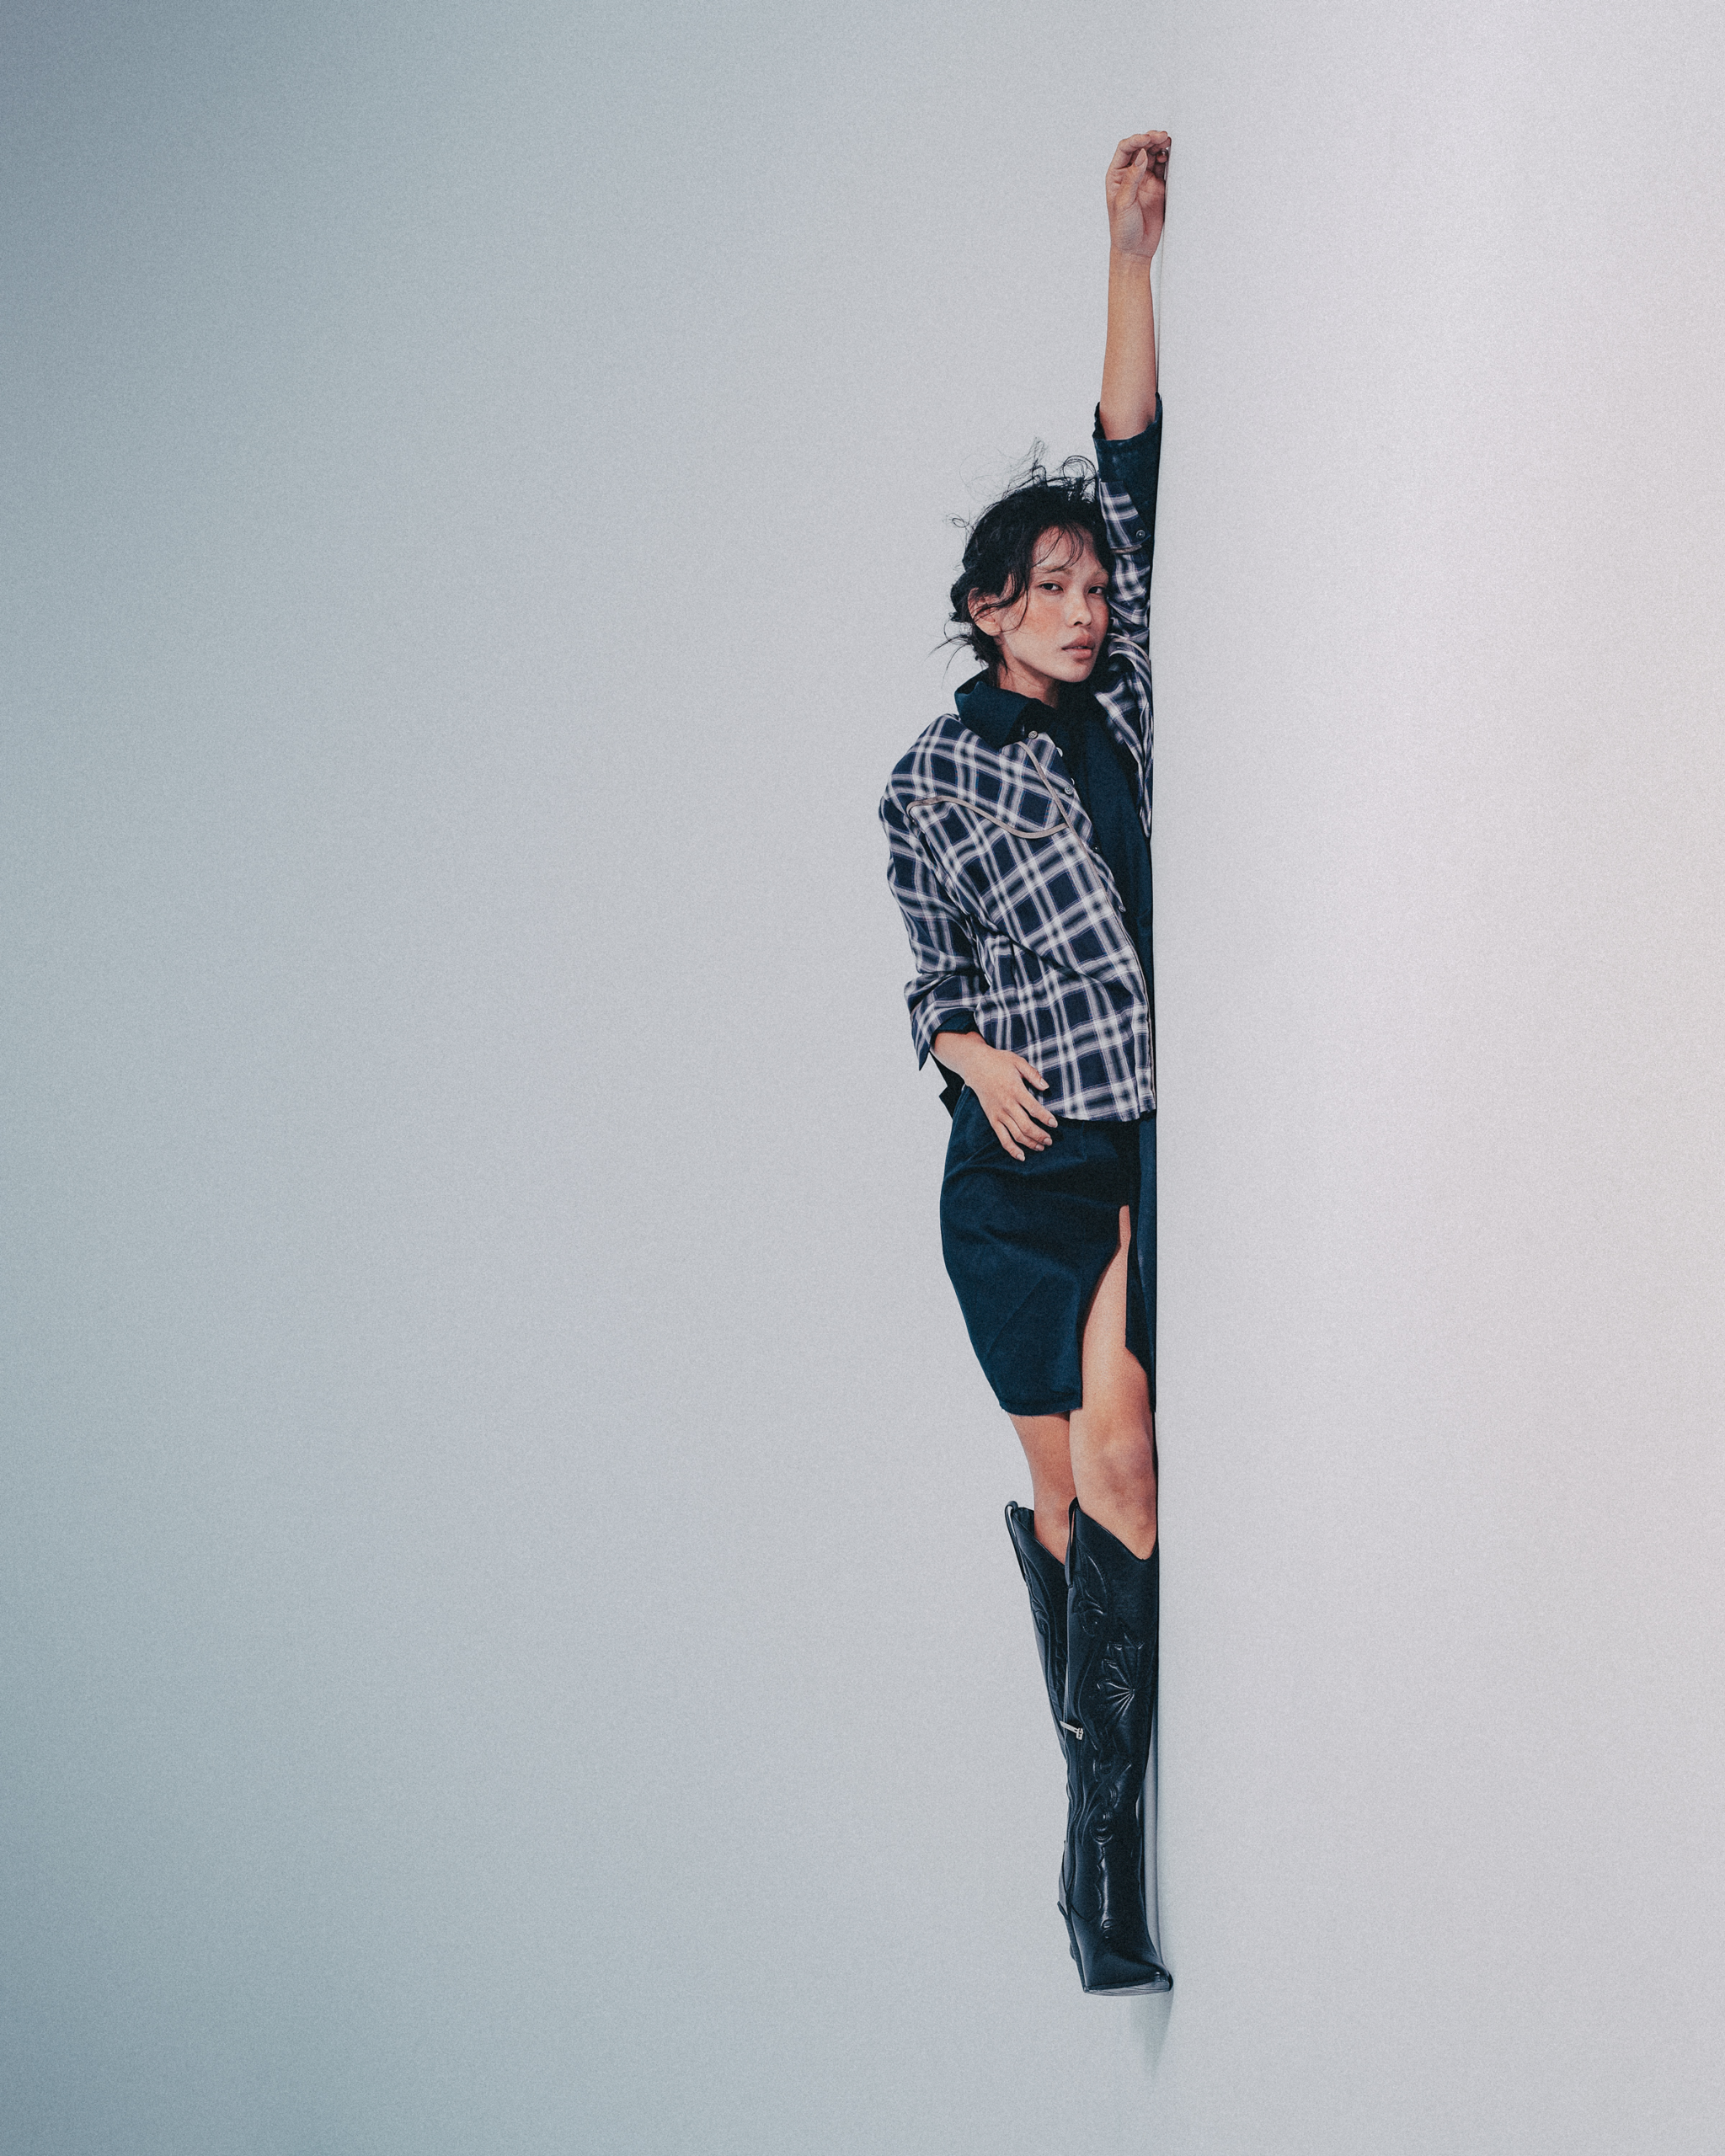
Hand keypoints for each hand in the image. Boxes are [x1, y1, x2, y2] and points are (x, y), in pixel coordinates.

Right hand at [937, 1033, 1057, 1159]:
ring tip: (1041, 1147)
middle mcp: (1007, 1105)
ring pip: (1016, 1135)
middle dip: (1040, 1136)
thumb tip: (1046, 1087)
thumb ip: (1033, 1075)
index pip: (1034, 1109)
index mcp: (1015, 1090)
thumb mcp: (1018, 1062)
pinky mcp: (992, 1119)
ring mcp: (999, 1114)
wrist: (975, 1066)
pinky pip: (1002, 1138)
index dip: (1046, 1118)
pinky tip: (1021, 1156)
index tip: (1055, 1124)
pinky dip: (1011, 1149)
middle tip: (1050, 1140)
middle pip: (1026, 1126)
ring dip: (1030, 1144)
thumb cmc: (998, 1062)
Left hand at [1106, 131, 1169, 261]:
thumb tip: (1140, 155)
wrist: (1135, 250)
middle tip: (1161, 136)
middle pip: (1140, 148)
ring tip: (1167, 142)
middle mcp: (1130, 175)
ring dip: (1159, 146)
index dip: (1136, 141)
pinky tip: (1169, 155)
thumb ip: (1132, 178)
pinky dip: (1167, 159)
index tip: (1147, 138)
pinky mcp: (1158, 187)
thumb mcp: (1124, 203)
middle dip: (1150, 139)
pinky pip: (1163, 167)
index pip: (1125, 150)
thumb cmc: (1123, 230)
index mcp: (1116, 176)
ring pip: (1152, 155)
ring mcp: (1145, 180)